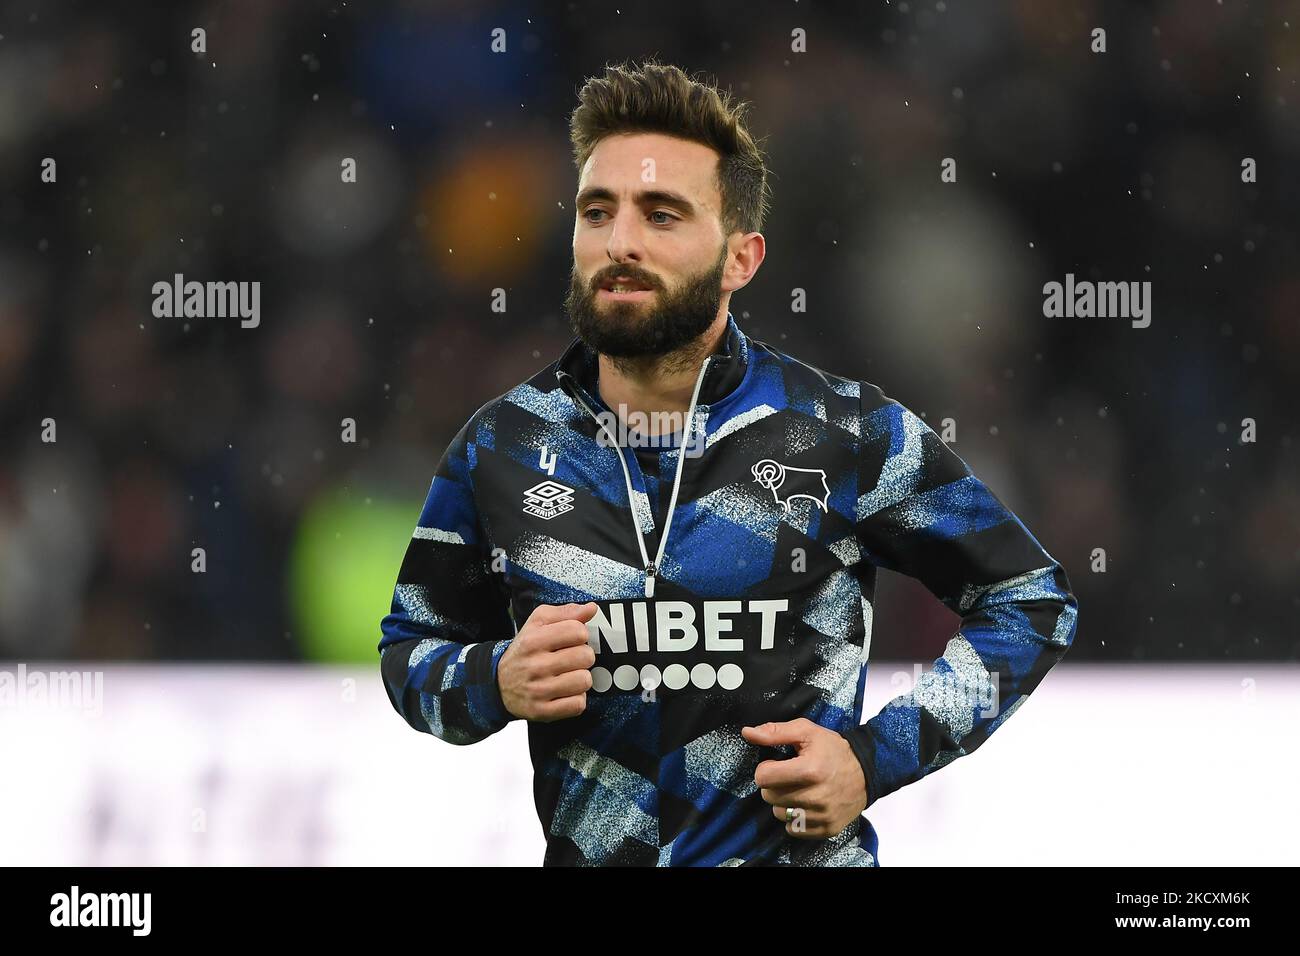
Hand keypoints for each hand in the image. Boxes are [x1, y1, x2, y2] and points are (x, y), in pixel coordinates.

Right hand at [498, 602, 597, 721]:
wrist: (498, 684)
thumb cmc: (525, 651)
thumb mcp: (537, 624)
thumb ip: (565, 613)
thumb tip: (592, 608)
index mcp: (533, 640)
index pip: (577, 630)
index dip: (580, 634)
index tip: (571, 640)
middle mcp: (535, 666)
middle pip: (585, 656)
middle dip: (582, 656)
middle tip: (570, 659)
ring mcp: (538, 691)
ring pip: (584, 681)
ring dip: (581, 678)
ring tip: (568, 676)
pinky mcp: (542, 711)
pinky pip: (578, 704)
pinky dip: (576, 699)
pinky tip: (565, 693)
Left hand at [741, 717, 868, 839]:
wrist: (867, 771)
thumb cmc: (833, 749)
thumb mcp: (807, 732)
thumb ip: (775, 732)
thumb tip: (747, 732)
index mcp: (810, 770)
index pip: (763, 777)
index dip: (766, 768)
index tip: (778, 764)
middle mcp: (816, 796)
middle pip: (769, 797)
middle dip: (774, 785)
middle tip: (789, 777)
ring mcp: (822, 816)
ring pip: (779, 814)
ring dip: (783, 802)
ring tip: (798, 790)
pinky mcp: (827, 829)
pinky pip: (793, 829)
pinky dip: (794, 818)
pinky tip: (805, 804)